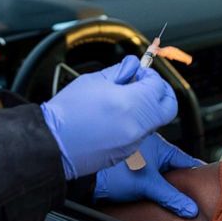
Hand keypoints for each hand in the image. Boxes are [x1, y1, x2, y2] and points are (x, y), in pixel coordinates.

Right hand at [41, 56, 176, 179]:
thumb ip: (120, 71)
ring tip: (125, 99)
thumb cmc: (68, 113)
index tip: (139, 72)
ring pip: (155, 121)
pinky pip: (141, 134)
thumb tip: (133, 67)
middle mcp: (137, 126)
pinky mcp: (126, 153)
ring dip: (148, 107)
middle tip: (146, 84)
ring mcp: (133, 142)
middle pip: (169, 107)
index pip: (158, 86)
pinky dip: (137, 122)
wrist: (52, 144)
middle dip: (161, 92)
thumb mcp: (94, 80)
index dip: (151, 75)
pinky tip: (117, 115)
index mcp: (131, 104)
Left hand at [94, 133, 203, 217]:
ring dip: (167, 187)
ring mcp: (141, 160)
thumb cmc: (113, 172)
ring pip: (162, 175)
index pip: (187, 161)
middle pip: (175, 169)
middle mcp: (151, 150)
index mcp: (160, 146)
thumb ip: (171, 197)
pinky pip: (150, 180)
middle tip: (195, 198)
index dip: (197, 173)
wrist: (87, 179)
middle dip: (183, 183)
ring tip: (178, 201)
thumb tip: (190, 208)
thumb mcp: (148, 185)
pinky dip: (156, 189)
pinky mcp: (131, 171)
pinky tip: (158, 199)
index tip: (210, 184)